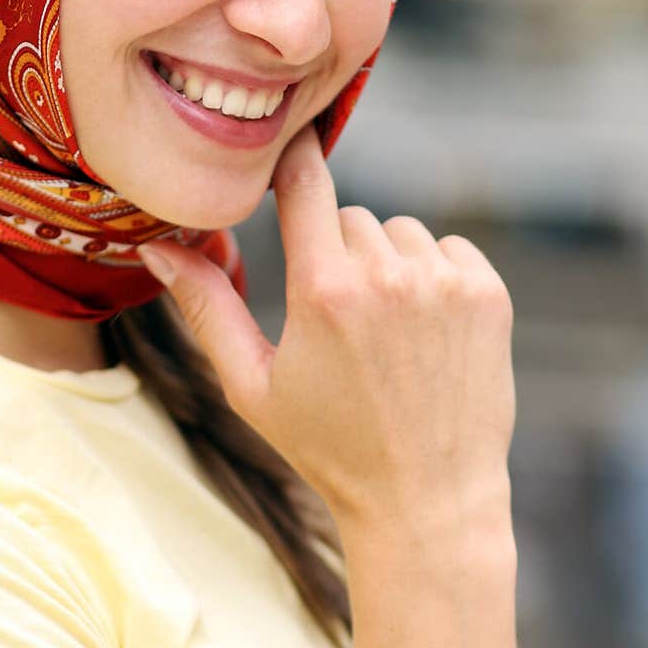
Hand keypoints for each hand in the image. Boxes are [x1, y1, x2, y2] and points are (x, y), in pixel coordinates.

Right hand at [138, 124, 515, 537]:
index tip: (288, 147)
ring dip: (389, 264)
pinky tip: (426, 332)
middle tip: (339, 321)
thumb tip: (157, 248)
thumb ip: (206, 309)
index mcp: (324, 291)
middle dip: (337, 252)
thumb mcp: (253, 386)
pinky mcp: (489, 294)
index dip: (293, 160)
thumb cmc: (329, 449)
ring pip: (401, 232)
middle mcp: (388, 276)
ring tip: (386, 334)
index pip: (305, 180)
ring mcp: (446, 284)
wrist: (427, 501)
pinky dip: (436, 276)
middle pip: (349, 216)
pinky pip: (450, 248)